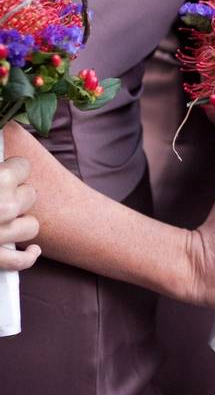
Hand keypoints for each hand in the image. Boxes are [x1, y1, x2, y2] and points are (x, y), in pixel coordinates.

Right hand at [0, 157, 40, 271]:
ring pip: (31, 225)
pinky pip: (20, 261)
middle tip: (0, 197)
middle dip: (17, 195)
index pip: (24, 166)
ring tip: (4, 220)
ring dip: (20, 223)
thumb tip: (4, 134)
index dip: (13, 169)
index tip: (6, 171)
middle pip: (30, 195)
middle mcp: (3, 206)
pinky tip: (31, 251)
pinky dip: (26, 257)